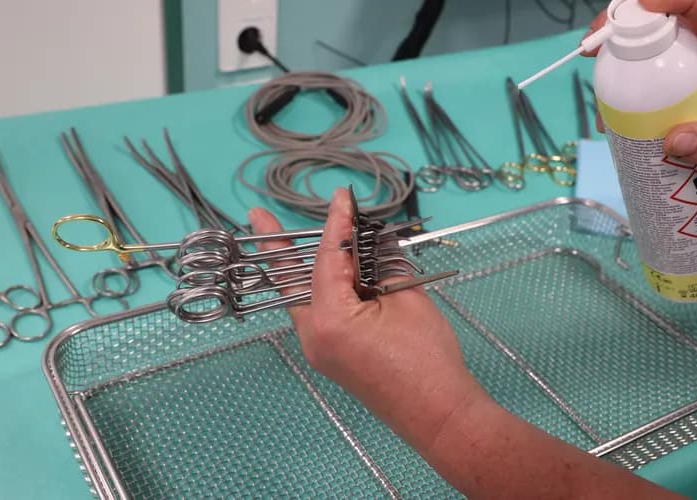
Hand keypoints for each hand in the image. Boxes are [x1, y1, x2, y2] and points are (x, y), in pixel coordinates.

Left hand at [248, 191, 679, 498]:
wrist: (440, 415)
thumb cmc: (428, 358)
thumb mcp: (408, 299)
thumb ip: (382, 267)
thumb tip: (369, 244)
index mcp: (330, 319)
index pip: (327, 259)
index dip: (336, 224)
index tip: (341, 196)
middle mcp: (313, 336)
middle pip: (292, 282)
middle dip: (276, 247)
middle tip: (256, 216)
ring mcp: (319, 350)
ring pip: (301, 299)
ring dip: (295, 268)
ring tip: (275, 235)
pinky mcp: (332, 357)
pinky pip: (317, 314)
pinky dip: (317, 289)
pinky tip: (320, 270)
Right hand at [583, 0, 696, 178]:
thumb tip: (671, 140)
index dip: (679, 0)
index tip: (640, 8)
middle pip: (679, 15)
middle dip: (633, 21)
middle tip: (595, 45)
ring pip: (669, 34)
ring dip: (631, 42)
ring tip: (598, 65)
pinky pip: (668, 56)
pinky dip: (640, 65)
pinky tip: (620, 91)